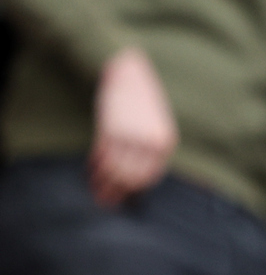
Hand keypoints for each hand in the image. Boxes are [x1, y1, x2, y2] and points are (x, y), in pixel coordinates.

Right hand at [90, 47, 177, 204]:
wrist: (130, 71)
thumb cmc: (143, 100)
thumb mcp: (156, 124)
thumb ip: (151, 148)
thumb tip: (139, 174)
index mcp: (165, 141)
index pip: (150, 176)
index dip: (136, 190)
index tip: (127, 197)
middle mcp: (148, 141)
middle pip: (131, 177)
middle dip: (118, 193)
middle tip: (108, 203)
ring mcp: (128, 135)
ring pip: (114, 170)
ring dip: (104, 185)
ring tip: (98, 195)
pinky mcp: (109, 129)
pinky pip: (101, 156)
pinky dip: (96, 169)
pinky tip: (92, 176)